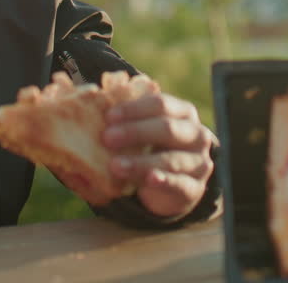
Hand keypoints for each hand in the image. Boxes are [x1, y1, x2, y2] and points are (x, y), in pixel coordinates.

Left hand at [102, 92, 215, 218]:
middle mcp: (196, 134)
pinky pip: (179, 184)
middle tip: (107, 138)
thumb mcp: (143, 131)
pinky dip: (163, 181)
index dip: (133, 109)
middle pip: (167, 128)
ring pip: (170, 159)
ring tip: (115, 166)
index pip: (161, 104)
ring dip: (140, 162)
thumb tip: (89, 100)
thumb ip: (125, 119)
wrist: (172, 186)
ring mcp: (198, 162)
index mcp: (183, 112)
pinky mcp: (194, 188)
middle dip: (135, 132)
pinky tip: (149, 179)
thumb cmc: (152, 148)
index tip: (108, 116)